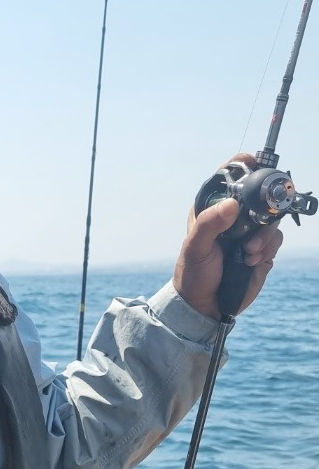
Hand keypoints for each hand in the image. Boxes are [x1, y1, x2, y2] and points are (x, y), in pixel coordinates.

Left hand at [174, 153, 284, 318]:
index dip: (242, 168)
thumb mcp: (196, 246)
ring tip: (248, 252)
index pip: (229, 180)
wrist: (205, 305)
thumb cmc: (194, 272)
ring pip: (272, 221)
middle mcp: (233, 218)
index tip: (253, 163)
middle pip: (259, 198)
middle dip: (263, 210)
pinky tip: (251, 261)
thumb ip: (210, 223)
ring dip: (264, 237)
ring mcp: (249, 234)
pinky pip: (275, 241)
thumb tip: (231, 204)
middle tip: (259, 224)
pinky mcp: (262, 251)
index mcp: (211, 209)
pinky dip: (266, 250)